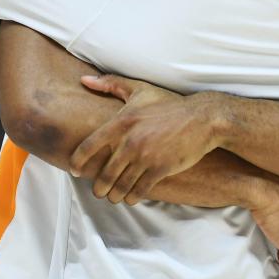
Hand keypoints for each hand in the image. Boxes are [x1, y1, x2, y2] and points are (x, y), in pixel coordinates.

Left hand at [69, 74, 220, 204]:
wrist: (201, 119)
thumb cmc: (168, 104)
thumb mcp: (139, 89)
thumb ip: (110, 84)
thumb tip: (84, 80)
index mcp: (121, 122)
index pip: (88, 146)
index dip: (78, 161)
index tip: (76, 170)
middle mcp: (130, 142)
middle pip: (104, 175)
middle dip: (99, 188)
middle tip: (99, 191)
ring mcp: (145, 157)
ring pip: (120, 186)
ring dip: (114, 196)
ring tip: (114, 196)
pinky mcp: (160, 169)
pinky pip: (139, 191)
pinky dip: (132, 197)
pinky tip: (131, 197)